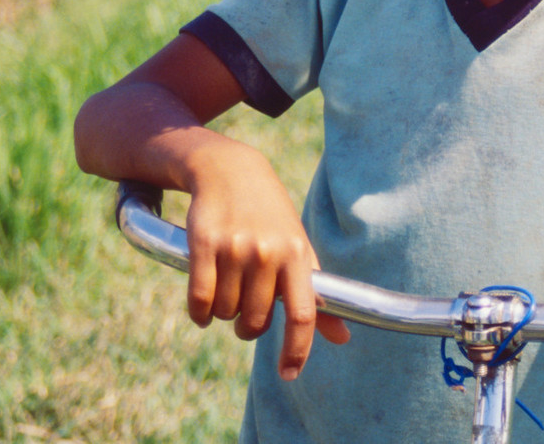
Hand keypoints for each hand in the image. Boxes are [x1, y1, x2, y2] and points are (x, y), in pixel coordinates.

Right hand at [181, 143, 349, 377]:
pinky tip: (203, 310)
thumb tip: (343, 339)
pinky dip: (200, 314)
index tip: (289, 374)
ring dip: (224, 316)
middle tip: (247, 315)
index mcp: (298, 255)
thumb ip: (316, 295)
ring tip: (228, 293)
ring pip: (226, 313)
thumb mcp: (299, 248)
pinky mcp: (203, 244)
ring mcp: (235, 248)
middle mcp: (268, 253)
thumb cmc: (270, 217)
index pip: (304, 315)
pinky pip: (200, 301)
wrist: (230, 170)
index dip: (297, 350)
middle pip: (257, 321)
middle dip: (249, 328)